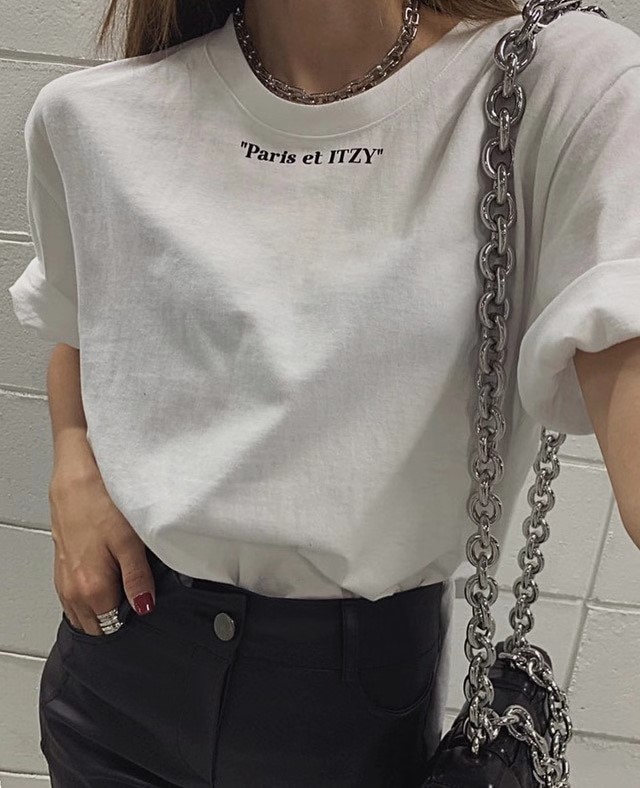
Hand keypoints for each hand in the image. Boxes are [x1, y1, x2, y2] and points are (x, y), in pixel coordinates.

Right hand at [48, 469, 155, 635]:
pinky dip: (90, 595)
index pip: (114, 627)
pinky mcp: (61, 567)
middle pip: (98, 624)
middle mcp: (73, 591)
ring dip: (102, 607)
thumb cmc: (102, 503)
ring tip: (123, 583)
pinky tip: (105, 575)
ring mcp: (64, 579)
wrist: (76, 477)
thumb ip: (137, 580)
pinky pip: (75, 597)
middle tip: (137, 593)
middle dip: (117, 617)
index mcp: (92, 590)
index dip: (133, 617)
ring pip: (84, 612)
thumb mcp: (131, 542)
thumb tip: (144, 606)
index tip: (146, 602)